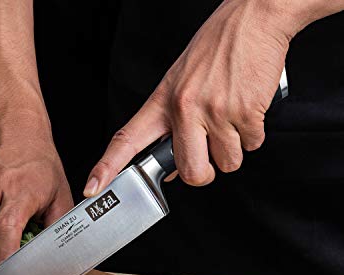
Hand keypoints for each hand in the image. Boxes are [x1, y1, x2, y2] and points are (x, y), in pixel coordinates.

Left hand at [84, 0, 297, 194]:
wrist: (253, 16)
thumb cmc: (215, 50)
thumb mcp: (179, 85)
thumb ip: (169, 128)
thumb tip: (170, 171)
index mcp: (162, 103)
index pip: (126, 140)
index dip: (106, 168)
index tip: (92, 188)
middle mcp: (184, 108)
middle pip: (192, 173)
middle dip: (204, 173)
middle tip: (209, 155)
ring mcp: (215, 111)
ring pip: (227, 163)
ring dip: (232, 150)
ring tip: (231, 118)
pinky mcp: (245, 111)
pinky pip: (251, 146)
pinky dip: (252, 135)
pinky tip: (247, 110)